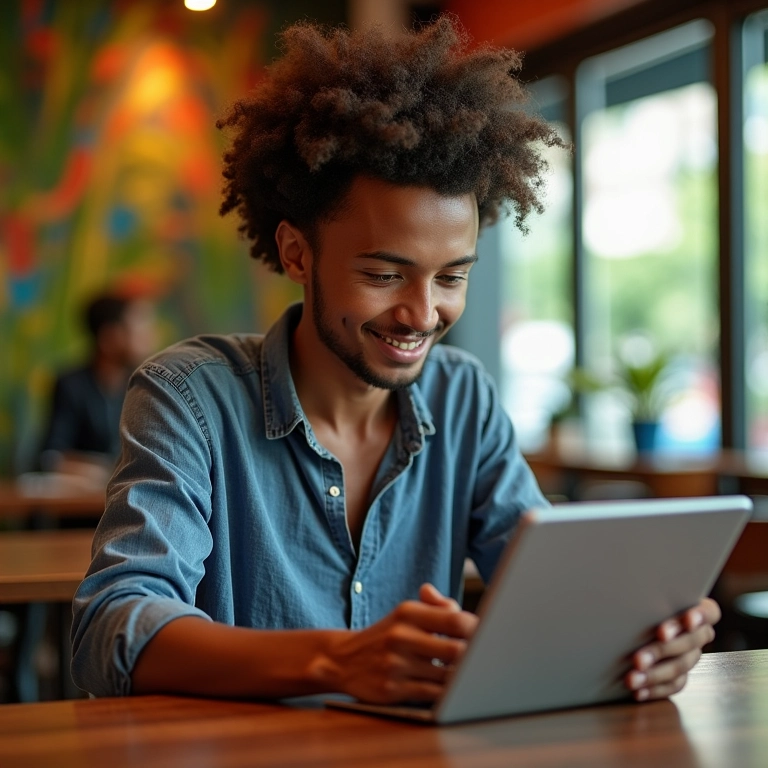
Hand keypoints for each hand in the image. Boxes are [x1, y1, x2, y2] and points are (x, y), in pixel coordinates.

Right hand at [328, 583, 478, 703]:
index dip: (478, 629)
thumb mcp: (406, 613)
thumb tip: (459, 609)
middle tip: (487, 660)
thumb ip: (437, 607)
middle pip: (456, 650)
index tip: (489, 635)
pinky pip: (432, 695)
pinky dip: (447, 694)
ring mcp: (395, 664)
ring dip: (463, 678)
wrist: (343, 659)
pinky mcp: (392, 690)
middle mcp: (400, 636)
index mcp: (408, 612)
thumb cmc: (387, 635)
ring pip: (447, 676)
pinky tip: (454, 690)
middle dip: (475, 658)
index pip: (454, 619)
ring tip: (472, 675)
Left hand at [625, 597, 719, 700]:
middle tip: (638, 658)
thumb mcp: (643, 591)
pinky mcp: (681, 675)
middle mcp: (698, 634)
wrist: (631, 616)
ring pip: (680, 667)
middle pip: (690, 642)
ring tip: (631, 678)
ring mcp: (691, 656)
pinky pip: (674, 685)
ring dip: (654, 674)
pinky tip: (637, 691)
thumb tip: (626, 590)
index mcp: (696, 608)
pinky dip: (655, 689)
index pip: (709, 612)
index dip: (700, 616)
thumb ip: (645, 593)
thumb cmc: (638, 597)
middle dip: (662, 650)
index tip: (687, 620)